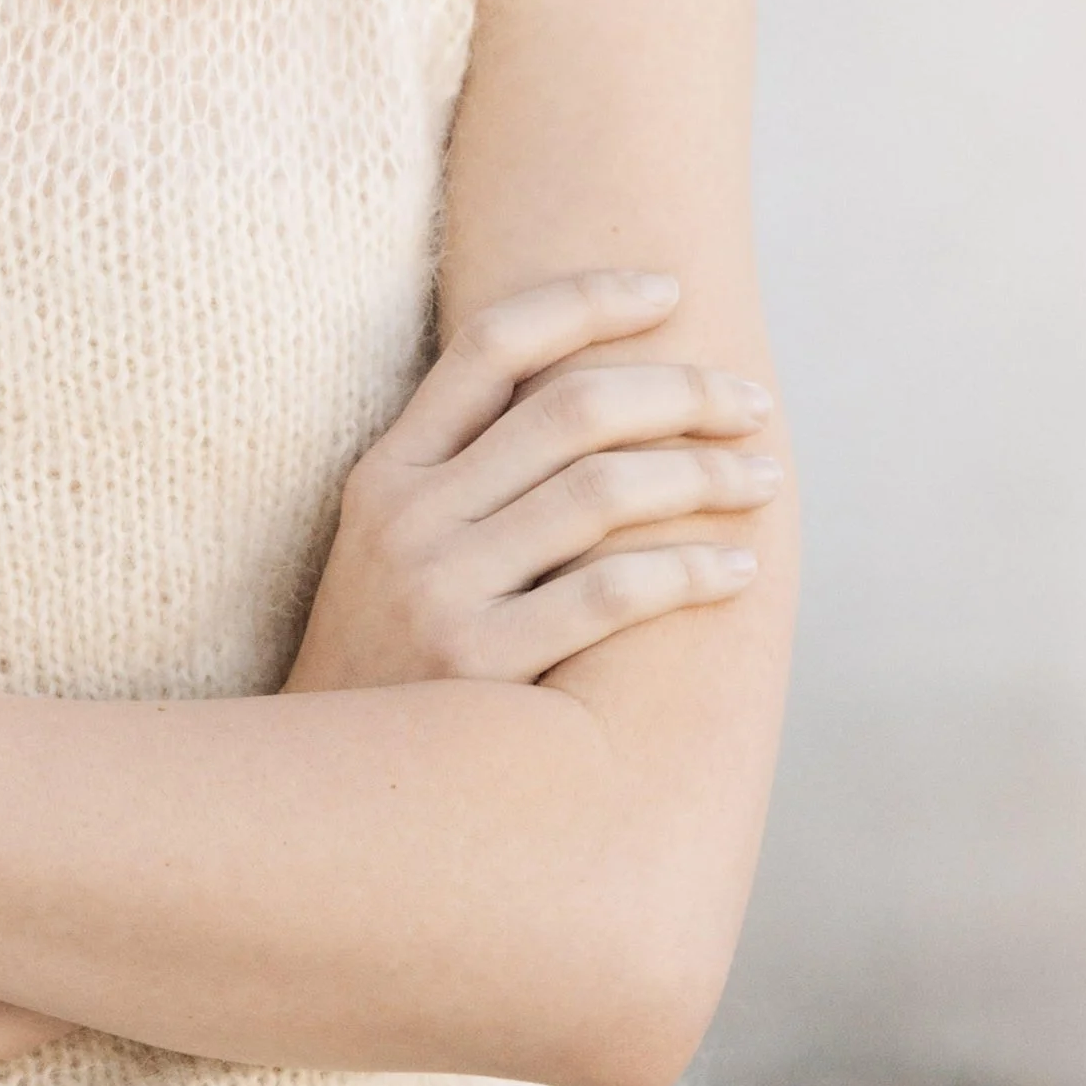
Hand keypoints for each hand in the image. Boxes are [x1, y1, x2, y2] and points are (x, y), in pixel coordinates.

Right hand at [286, 274, 777, 694]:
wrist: (323, 793)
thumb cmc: (390, 664)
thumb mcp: (390, 551)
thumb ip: (466, 479)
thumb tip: (604, 403)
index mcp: (385, 470)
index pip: (492, 342)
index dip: (587, 300)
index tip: (670, 291)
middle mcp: (408, 516)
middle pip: (568, 407)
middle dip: (681, 390)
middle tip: (753, 404)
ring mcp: (438, 588)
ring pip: (603, 490)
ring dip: (704, 474)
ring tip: (762, 479)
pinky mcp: (478, 667)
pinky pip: (610, 594)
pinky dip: (689, 571)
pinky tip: (737, 571)